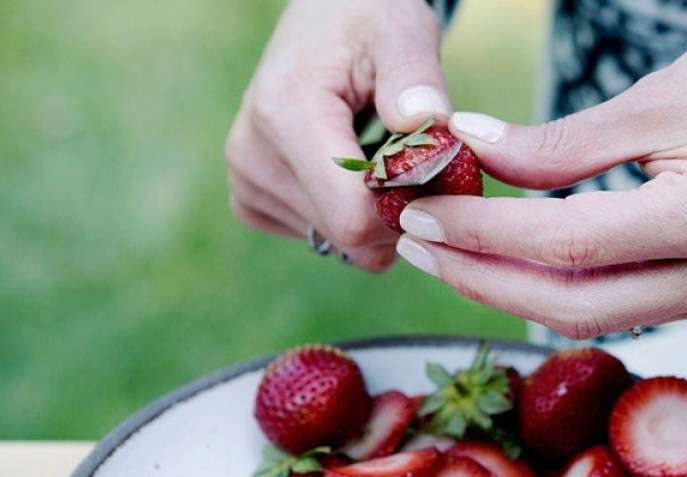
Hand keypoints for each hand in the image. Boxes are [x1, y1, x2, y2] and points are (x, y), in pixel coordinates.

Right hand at [226, 0, 450, 271]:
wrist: (323, 20)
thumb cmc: (368, 20)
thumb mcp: (400, 32)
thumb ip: (415, 77)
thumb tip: (427, 118)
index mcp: (285, 114)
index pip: (352, 215)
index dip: (409, 208)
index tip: (440, 175)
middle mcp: (252, 156)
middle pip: (350, 236)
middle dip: (400, 211)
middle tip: (422, 162)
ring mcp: (246, 183)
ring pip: (342, 244)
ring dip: (379, 213)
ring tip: (383, 155)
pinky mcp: (250, 200)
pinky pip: (325, 240)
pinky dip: (353, 216)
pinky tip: (355, 169)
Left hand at [392, 0, 686, 337]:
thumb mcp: (653, 100)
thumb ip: (558, 145)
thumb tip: (468, 151)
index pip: (570, 246)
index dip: (485, 232)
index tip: (421, 210)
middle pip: (576, 306)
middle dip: (484, 277)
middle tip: (418, 241)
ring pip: (599, 317)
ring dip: (517, 288)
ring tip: (453, 247)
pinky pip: (628, 307)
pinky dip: (565, 286)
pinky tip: (517, 256)